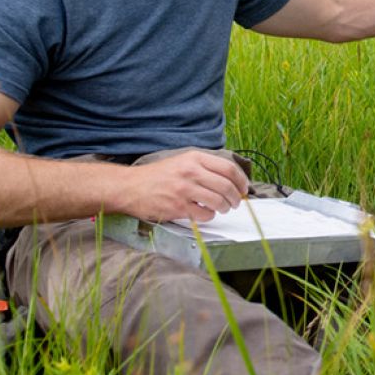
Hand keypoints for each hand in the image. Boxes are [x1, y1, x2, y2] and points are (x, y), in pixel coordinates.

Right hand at [118, 150, 248, 222]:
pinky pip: (205, 214)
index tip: (244, 188)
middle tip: (235, 202)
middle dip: (236, 197)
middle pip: (226, 186)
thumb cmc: (158, 176)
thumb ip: (204, 167)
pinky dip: (209, 216)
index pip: (228, 168)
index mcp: (194, 158)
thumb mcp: (182, 161)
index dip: (241, 180)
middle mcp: (191, 172)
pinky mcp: (178, 207)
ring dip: (225, 208)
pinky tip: (205, 213)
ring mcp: (184, 190)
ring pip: (218, 201)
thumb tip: (230, 179)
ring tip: (222, 208)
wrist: (130, 187)